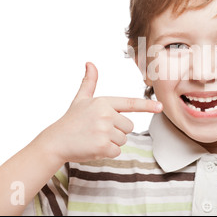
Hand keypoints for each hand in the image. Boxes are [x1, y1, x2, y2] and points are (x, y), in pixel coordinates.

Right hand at [39, 62, 162, 163]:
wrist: (55, 141)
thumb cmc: (71, 120)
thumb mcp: (81, 99)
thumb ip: (89, 82)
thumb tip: (90, 63)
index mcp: (104, 102)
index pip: (130, 103)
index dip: (147, 105)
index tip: (160, 106)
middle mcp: (106, 115)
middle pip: (129, 126)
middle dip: (117, 130)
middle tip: (98, 130)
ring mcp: (105, 131)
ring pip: (123, 139)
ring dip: (112, 142)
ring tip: (94, 138)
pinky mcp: (103, 146)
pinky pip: (117, 151)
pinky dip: (107, 153)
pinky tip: (94, 147)